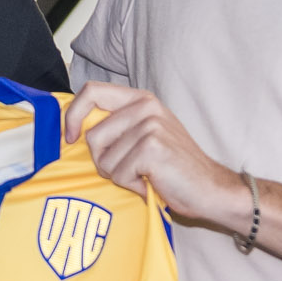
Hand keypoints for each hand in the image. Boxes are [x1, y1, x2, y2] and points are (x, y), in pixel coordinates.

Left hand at [62, 82, 243, 226]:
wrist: (211, 189)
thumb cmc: (175, 168)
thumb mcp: (146, 135)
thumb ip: (118, 125)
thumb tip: (74, 128)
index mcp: (142, 99)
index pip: (91, 91)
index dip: (73, 115)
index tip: (70, 137)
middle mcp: (146, 107)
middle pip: (93, 135)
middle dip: (103, 161)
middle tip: (127, 170)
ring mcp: (150, 126)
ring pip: (103, 159)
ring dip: (120, 176)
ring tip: (145, 176)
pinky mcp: (151, 148)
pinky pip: (118, 174)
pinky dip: (132, 186)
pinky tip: (152, 183)